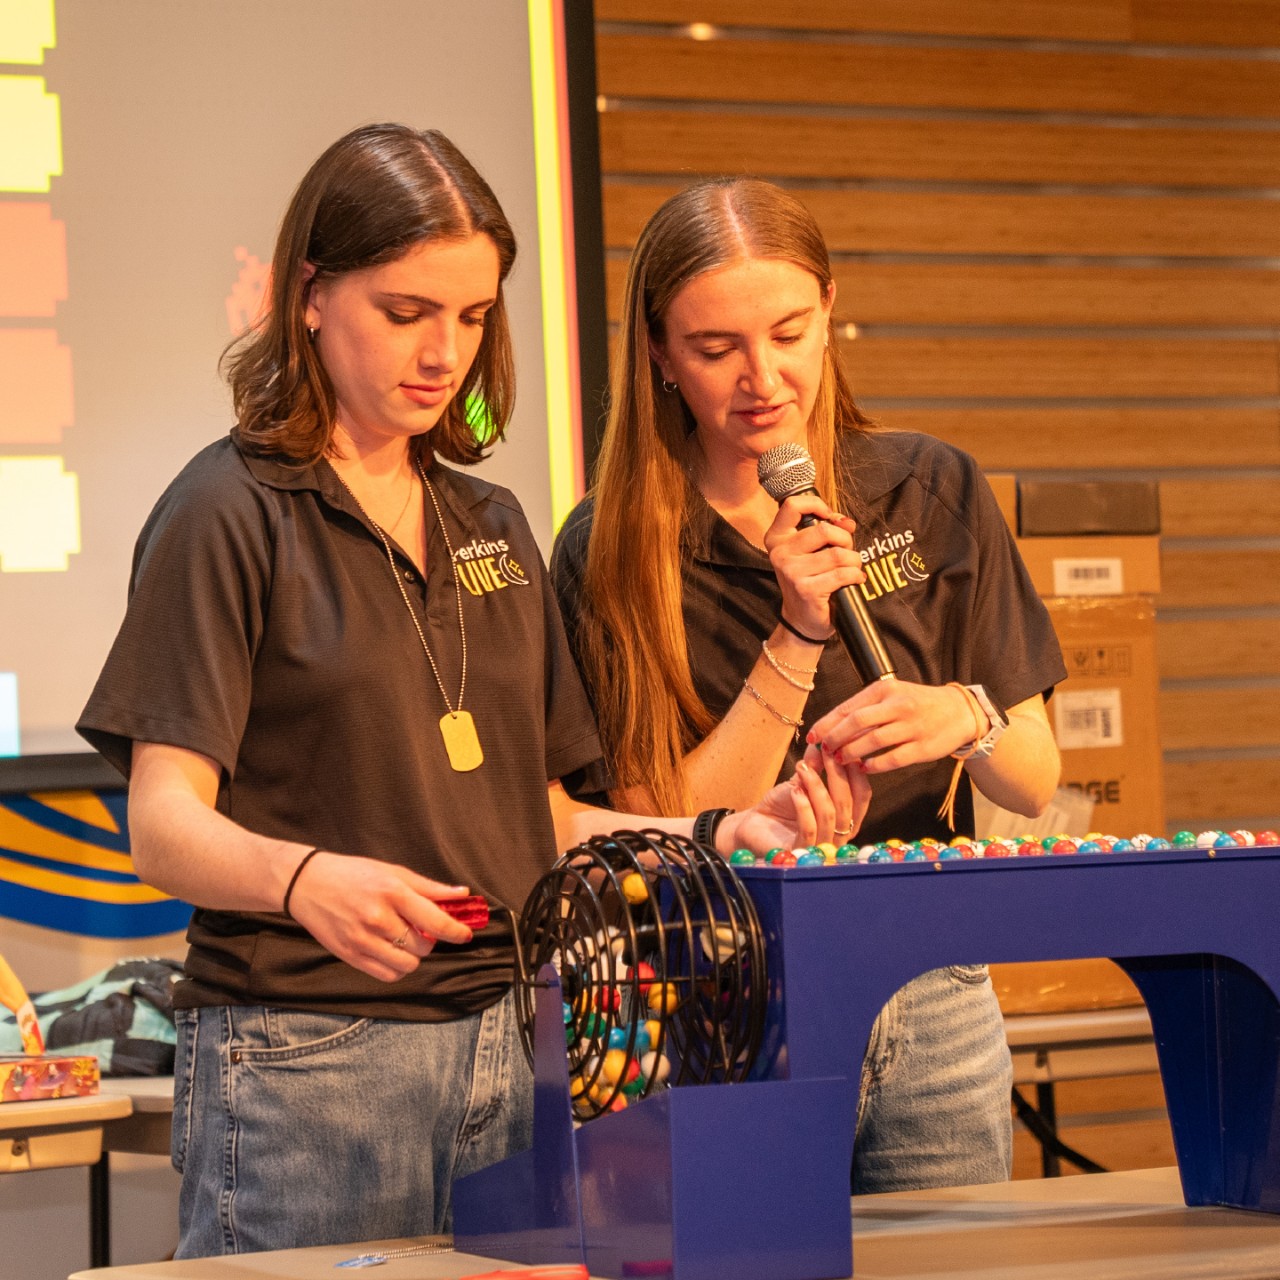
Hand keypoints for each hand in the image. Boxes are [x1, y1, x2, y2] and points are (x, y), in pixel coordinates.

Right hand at [286, 852, 474, 982]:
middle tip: (420, 927)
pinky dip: (397, 967)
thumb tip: (462, 894)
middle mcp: (378, 918)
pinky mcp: (350, 956)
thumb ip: (429, 887)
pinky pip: (387, 975)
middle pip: (423, 946)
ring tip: (404, 939)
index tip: (465, 935)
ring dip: (413, 955)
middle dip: (429, 939)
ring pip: (408, 964)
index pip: (435, 921)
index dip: (456, 931)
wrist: (308, 884)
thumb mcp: (393, 872)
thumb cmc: (354, 874)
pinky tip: (392, 951)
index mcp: (392, 892)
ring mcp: (362, 940)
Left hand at [718, 747, 869, 854]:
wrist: (754, 823)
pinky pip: (809, 829)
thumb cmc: (781, 805)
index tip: (842, 748)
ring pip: (829, 815)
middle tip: (825, 753)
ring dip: (817, 787)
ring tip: (802, 768)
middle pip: (848, 805)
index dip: (855, 772)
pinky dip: (803, 806)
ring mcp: (821, 848)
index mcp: (846, 819)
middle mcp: (839, 836)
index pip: (862, 796)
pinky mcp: (801, 853)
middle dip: (837, 775)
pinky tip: (794, 791)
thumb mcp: (801, 780)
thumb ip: (815, 765)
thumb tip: (824, 741)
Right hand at [763, 493, 863, 640]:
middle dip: (845, 540)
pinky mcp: (806, 589)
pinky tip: (855, 579)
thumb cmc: (809, 579)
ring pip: (838, 554)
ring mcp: (791, 572)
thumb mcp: (812, 550)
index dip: (817, 505)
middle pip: (824, 530)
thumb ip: (827, 529)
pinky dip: (856, 575)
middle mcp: (780, 553)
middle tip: (846, 551)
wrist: (802, 619)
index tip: (830, 517)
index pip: (793, 505)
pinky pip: (842, 574)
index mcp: (777, 538)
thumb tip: (847, 522)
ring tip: (852, 567)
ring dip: (854, 560)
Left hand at [808, 680, 979, 774]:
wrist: (958, 711)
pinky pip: (892, 759)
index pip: (848, 707)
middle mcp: (898, 705)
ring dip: (851, 753)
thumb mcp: (892, 695)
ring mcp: (912, 726)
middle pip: (857, 722)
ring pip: (872, 741)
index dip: (827, 724)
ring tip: (840, 760)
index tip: (811, 737)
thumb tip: (831, 725)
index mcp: (885, 690)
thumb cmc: (918, 703)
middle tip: (823, 751)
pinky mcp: (922, 747)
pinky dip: (874, 765)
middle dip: (835, 738)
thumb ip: (865, 707)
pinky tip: (863, 768)